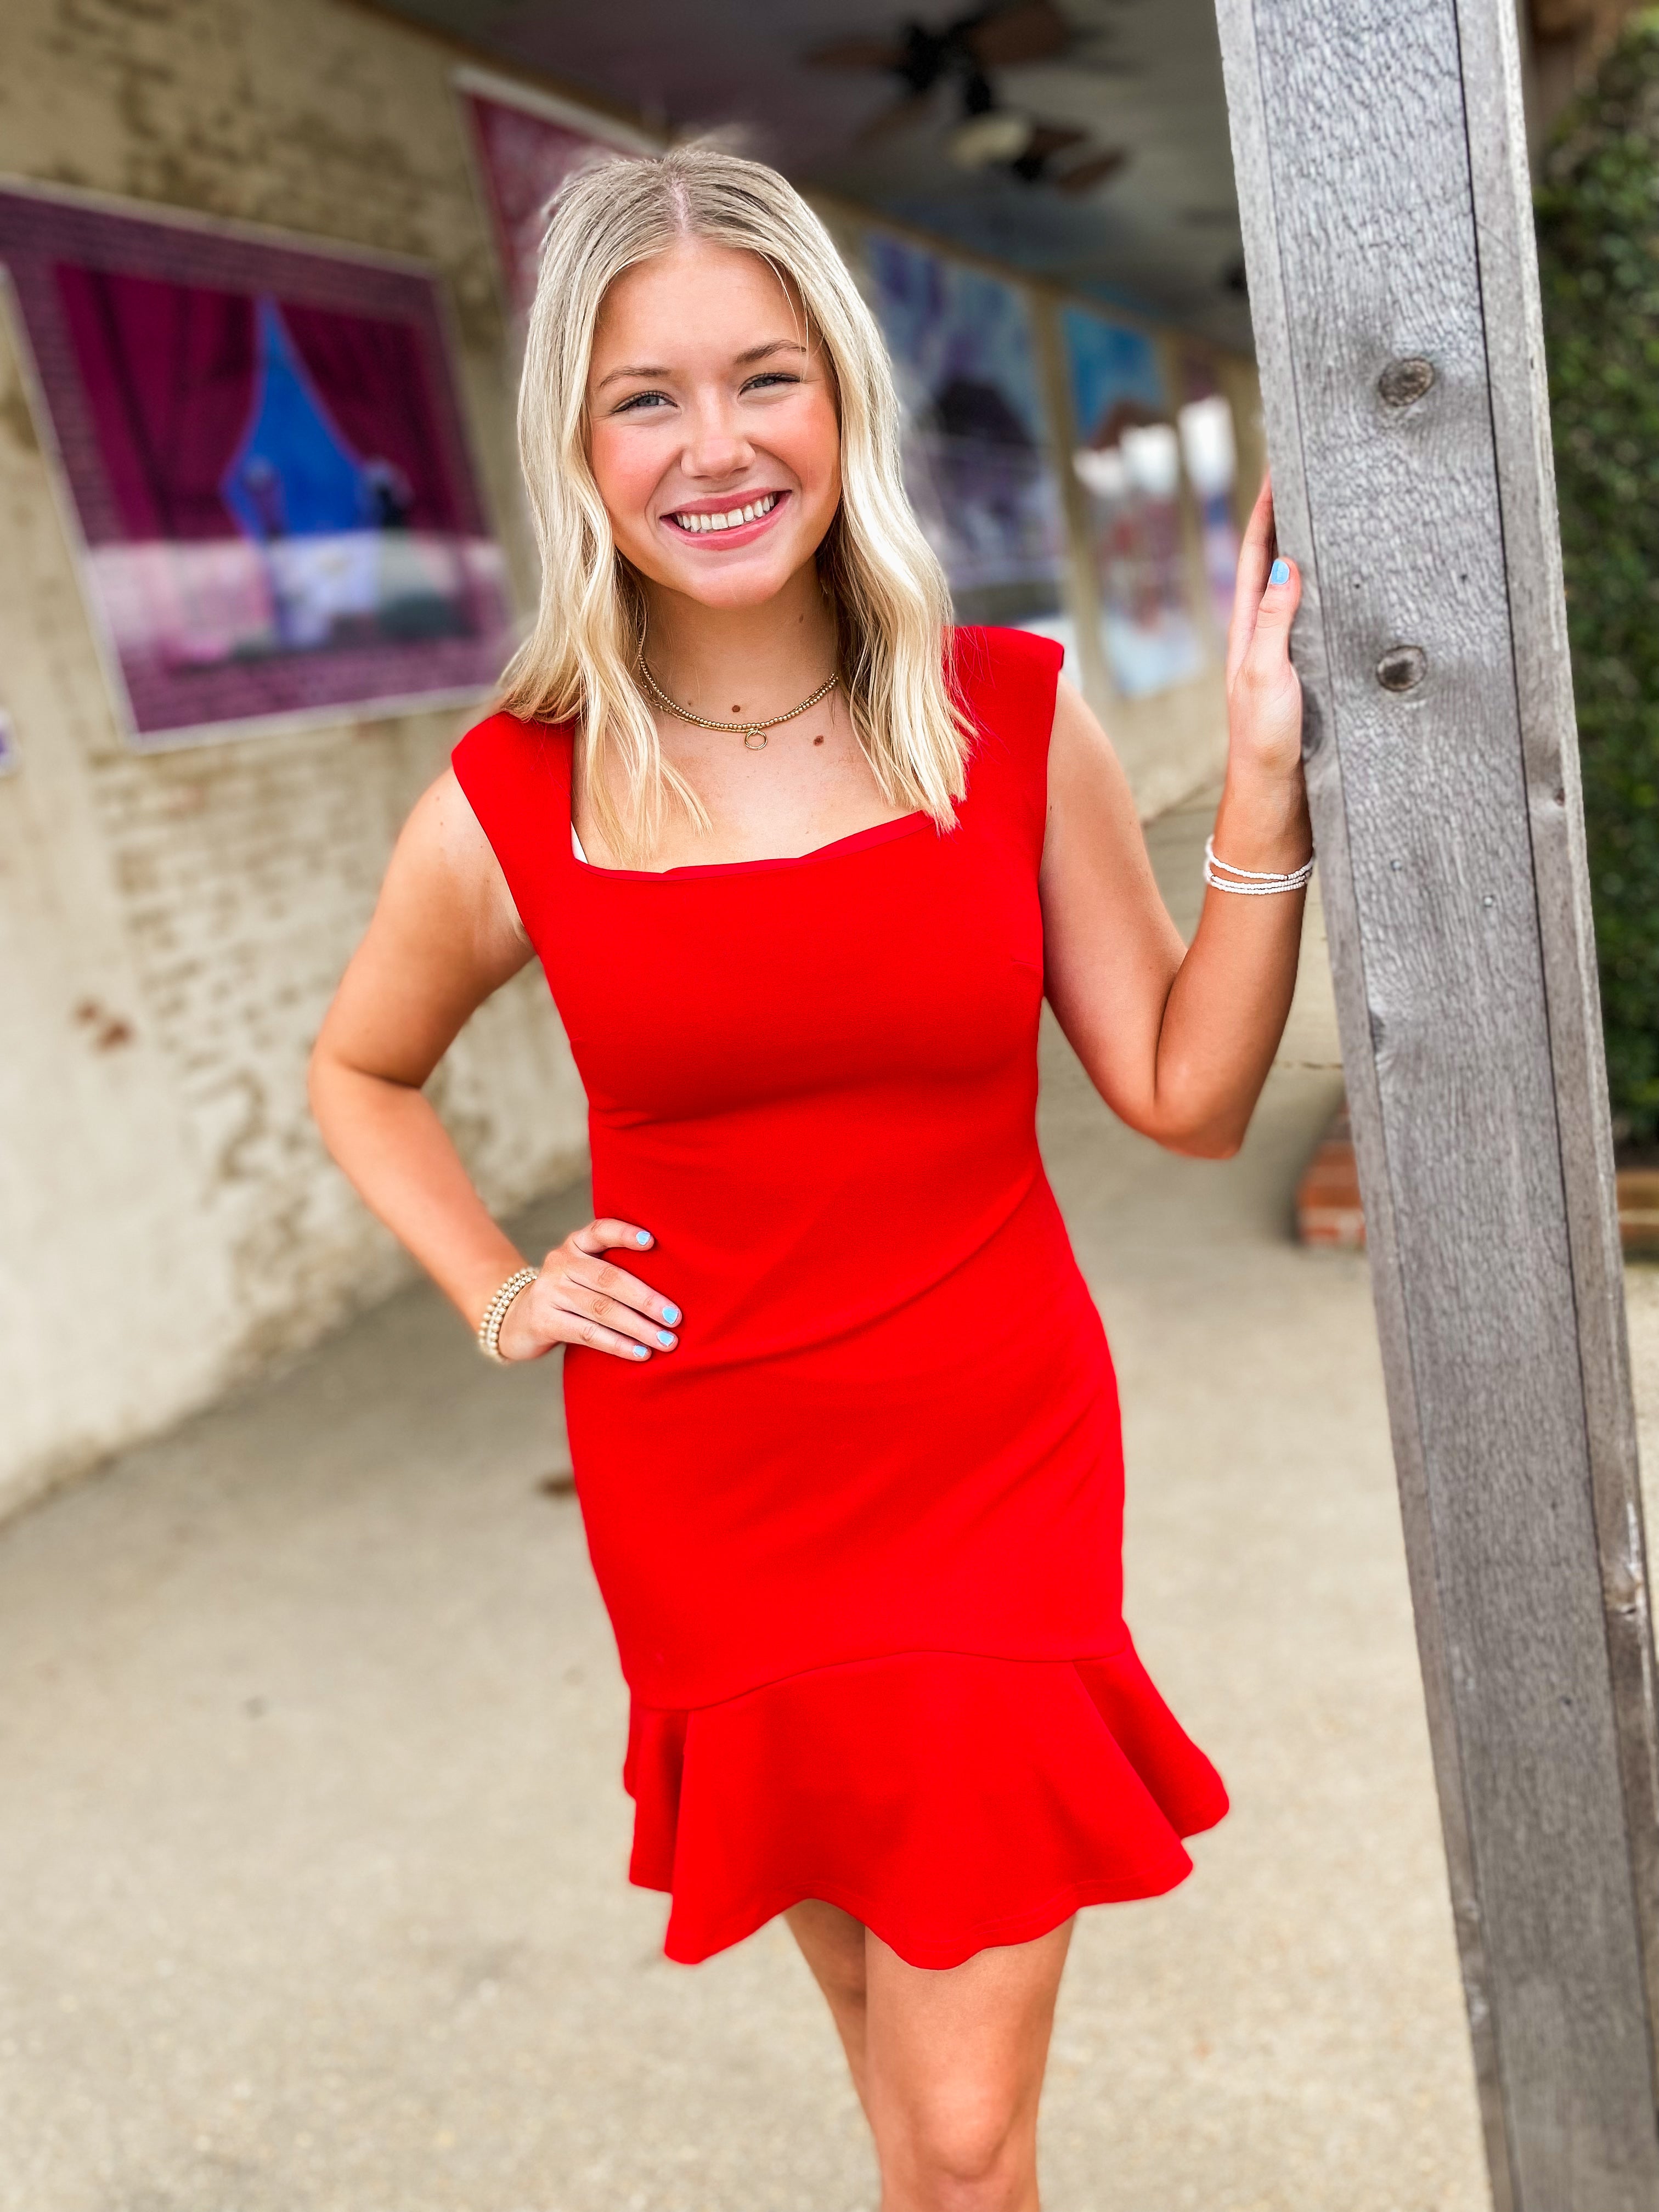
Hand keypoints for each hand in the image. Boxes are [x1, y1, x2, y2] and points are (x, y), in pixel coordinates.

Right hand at [493, 1218, 680, 1363]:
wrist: (517, 1319)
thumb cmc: (570, 1293)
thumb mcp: (584, 1272)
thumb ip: (614, 1268)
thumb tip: (673, 1284)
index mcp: (575, 1244)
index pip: (601, 1231)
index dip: (625, 1234)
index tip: (653, 1241)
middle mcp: (561, 1262)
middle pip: (609, 1279)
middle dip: (646, 1299)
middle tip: (675, 1317)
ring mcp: (550, 1291)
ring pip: (602, 1309)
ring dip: (638, 1327)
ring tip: (666, 1341)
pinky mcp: (544, 1321)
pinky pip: (588, 1333)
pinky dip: (618, 1345)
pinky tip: (641, 1353)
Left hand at [1225, 475, 1303, 781]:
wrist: (1278, 796)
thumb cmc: (1263, 741)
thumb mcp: (1266, 674)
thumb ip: (1274, 621)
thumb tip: (1283, 563)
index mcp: (1247, 631)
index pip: (1253, 556)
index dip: (1263, 513)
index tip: (1275, 471)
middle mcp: (1266, 637)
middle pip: (1277, 564)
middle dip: (1289, 520)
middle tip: (1308, 476)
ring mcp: (1288, 655)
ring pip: (1301, 591)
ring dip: (1312, 552)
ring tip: (1332, 512)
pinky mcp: (1312, 675)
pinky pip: (1322, 621)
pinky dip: (1332, 593)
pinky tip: (1352, 584)